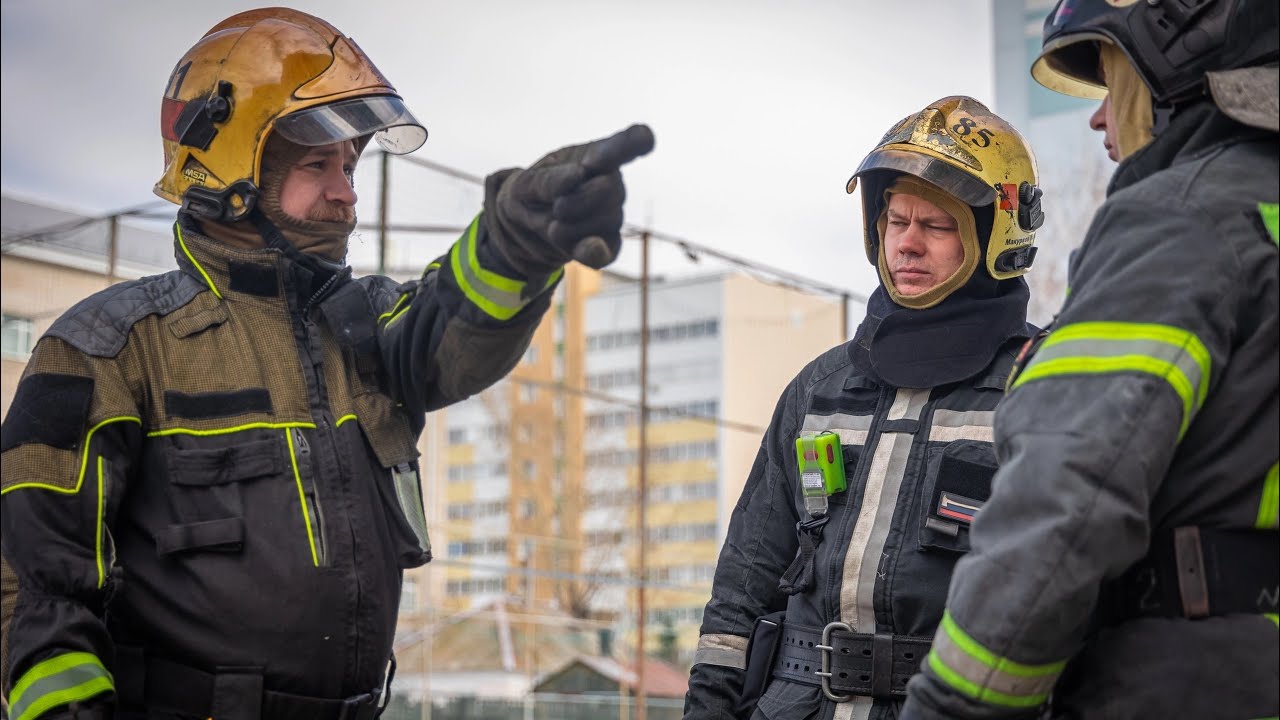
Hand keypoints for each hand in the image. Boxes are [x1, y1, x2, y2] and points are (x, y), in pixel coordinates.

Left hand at [485, 124, 654, 273]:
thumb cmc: (531, 195)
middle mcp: (612, 183)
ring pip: (603, 222)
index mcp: (594, 157)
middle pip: (607, 189)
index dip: (634, 143)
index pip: (624, 146)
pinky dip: (595, 251)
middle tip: (555, 206)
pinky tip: (589, 248)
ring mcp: (613, 216)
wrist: (526, 228)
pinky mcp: (608, 245)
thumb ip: (546, 179)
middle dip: (573, 201)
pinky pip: (607, 251)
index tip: (645, 139)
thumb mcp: (525, 183)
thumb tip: (578, 175)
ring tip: (554, 225)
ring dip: (568, 228)